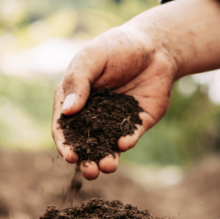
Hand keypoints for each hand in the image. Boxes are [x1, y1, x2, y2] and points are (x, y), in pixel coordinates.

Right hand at [52, 26, 175, 179]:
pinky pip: (130, 137)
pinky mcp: (136, 124)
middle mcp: (92, 115)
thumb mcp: (92, 58)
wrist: (155, 46)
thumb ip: (78, 82)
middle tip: (90, 172)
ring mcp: (114, 122)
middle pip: (85, 144)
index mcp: (75, 100)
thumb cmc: (117, 47)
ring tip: (108, 166)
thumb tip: (67, 112)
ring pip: (107, 147)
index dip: (65, 144)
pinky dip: (126, 142)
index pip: (64, 127)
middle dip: (86, 161)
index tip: (70, 157)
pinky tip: (125, 143)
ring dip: (106, 159)